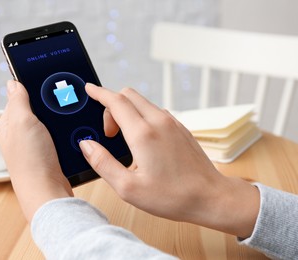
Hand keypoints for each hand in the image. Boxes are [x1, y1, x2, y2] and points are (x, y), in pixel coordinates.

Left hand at [0, 80, 72, 222]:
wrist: (48, 190)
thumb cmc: (31, 160)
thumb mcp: (22, 121)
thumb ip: (18, 100)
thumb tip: (13, 83)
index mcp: (9, 123)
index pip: (20, 96)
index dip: (33, 89)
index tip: (48, 84)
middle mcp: (21, 133)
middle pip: (38, 108)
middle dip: (50, 104)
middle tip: (62, 101)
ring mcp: (37, 143)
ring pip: (51, 121)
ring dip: (60, 118)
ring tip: (69, 116)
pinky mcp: (51, 152)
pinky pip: (60, 134)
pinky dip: (67, 131)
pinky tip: (72, 130)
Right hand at [80, 84, 259, 237]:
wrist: (210, 196)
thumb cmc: (172, 196)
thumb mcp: (128, 187)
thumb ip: (102, 163)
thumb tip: (86, 145)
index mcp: (143, 133)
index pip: (115, 101)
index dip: (99, 93)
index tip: (89, 89)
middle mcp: (159, 121)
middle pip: (128, 95)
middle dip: (112, 106)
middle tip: (109, 133)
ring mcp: (173, 123)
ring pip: (143, 103)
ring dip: (128, 112)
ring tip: (126, 141)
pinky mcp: (181, 128)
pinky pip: (156, 112)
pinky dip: (142, 117)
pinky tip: (143, 141)